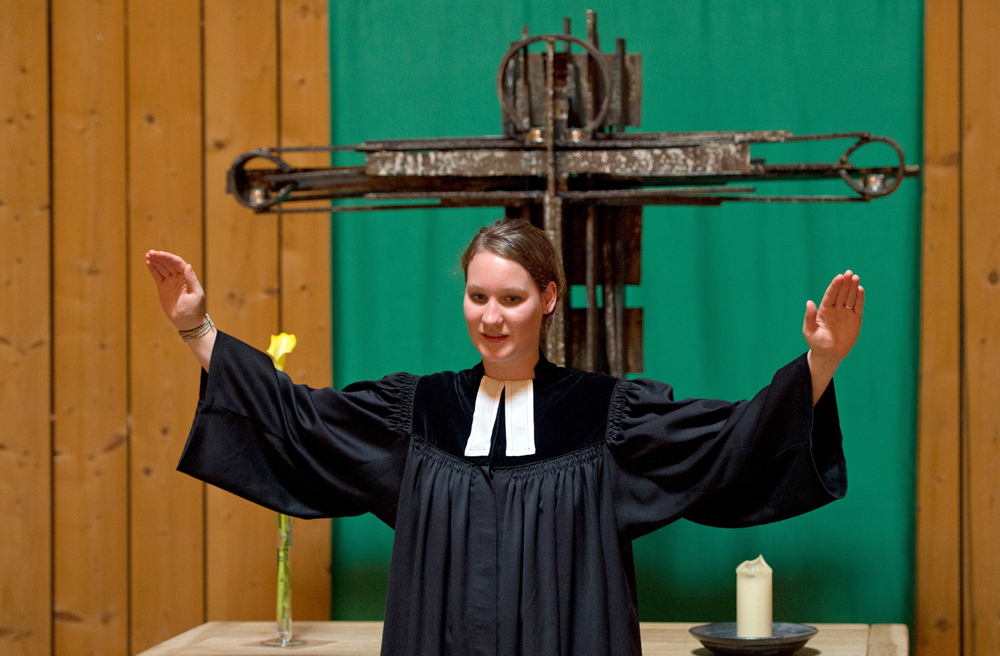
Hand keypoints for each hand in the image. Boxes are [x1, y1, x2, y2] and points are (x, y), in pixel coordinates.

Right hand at [145, 250, 205, 330]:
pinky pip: (157, 276)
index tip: (160, 254)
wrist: (187, 322)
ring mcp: (171, 281)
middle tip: (151, 252)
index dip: (169, 257)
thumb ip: (192, 280)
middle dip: (160, 257)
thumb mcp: (196, 294)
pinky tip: (148, 263)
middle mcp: (179, 277)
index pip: (178, 263)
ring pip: (162, 268)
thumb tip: (188, 265)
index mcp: (188, 277)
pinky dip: (153, 269)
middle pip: (169, 263)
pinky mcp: (163, 287)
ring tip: (148, 255)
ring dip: (155, 261)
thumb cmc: (194, 309)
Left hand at [803, 270, 863, 403]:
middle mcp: (835, 309)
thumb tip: (809, 302)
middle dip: (844, 283)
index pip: (830, 295)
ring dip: (852, 287)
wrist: (830, 354)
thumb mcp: (809, 331)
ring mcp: (846, 313)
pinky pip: (858, 306)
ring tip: (855, 277)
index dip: (834, 286)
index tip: (839, 277)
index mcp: (824, 310)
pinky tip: (860, 289)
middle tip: (848, 273)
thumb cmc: (817, 343)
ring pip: (850, 297)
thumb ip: (809, 317)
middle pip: (841, 293)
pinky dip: (859, 298)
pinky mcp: (855, 318)